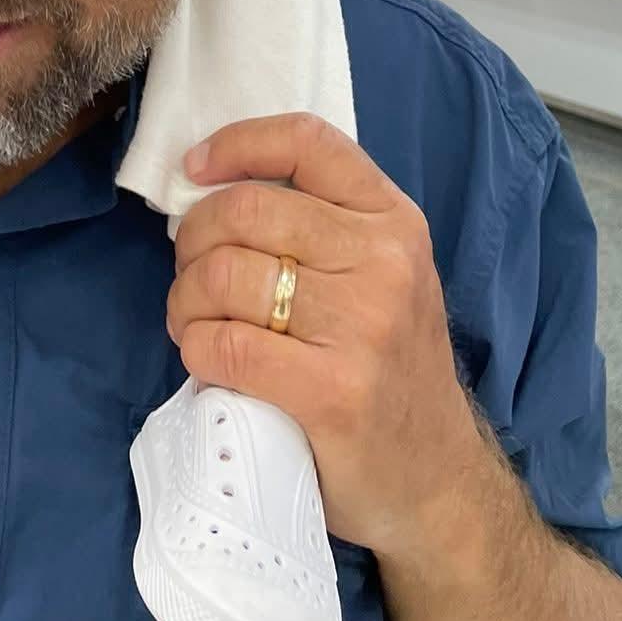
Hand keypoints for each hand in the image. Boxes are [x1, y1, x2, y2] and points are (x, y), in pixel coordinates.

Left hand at [168, 113, 485, 557]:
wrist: (436, 478)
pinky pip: (226, 344)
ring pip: (224, 274)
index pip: (307, 142)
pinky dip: (196, 347)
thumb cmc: (387, 364)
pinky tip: (205, 358)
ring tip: (193, 320)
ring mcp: (362, 327)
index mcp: (393, 220)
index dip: (238, 143)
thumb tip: (209, 187)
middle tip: (191, 273)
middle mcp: (385, 262)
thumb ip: (320, 225)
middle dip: (193, 239)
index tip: (196, 168)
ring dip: (186, 298)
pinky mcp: (332, 392)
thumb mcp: (382, 272)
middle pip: (245, 210)